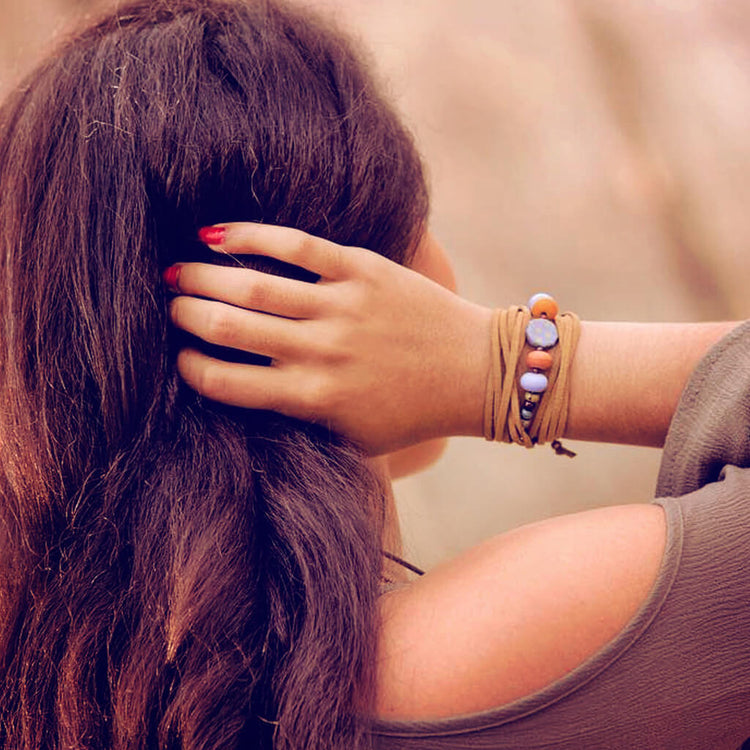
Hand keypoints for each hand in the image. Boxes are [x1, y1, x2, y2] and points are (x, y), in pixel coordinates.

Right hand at [168, 223, 492, 454]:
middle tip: (168, 305)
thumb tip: (242, 401)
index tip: (178, 355)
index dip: (187, 366)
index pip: (224, 382)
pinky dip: (250, 236)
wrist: (475, 373)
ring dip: (202, 275)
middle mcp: (319, 354)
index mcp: (312, 400)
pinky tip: (216, 233)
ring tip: (177, 270)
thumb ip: (300, 424)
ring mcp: (340, 308)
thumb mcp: (353, 439)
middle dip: (183, 314)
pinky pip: (295, 246)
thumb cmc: (411, 413)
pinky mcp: (362, 270)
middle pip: (226, 327)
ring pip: (252, 284)